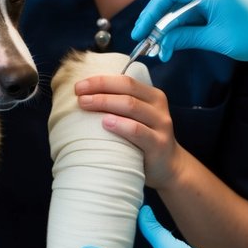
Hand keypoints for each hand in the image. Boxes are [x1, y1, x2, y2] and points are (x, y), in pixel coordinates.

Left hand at [73, 74, 184, 189]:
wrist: (168, 166)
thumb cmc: (143, 140)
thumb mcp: (136, 118)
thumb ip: (120, 106)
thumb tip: (85, 96)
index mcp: (152, 95)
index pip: (125, 81)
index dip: (101, 80)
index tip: (79, 86)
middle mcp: (158, 106)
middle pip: (127, 89)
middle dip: (100, 89)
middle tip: (79, 95)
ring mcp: (161, 124)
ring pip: (131, 106)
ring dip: (105, 102)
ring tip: (85, 104)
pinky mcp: (158, 144)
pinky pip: (137, 130)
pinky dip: (120, 125)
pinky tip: (105, 123)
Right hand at [132, 0, 247, 78]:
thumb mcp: (213, 39)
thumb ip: (183, 37)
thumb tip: (159, 44)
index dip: (151, 14)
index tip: (140, 32)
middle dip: (158, 22)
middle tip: (146, 42)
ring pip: (180, 5)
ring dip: (169, 26)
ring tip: (159, 48)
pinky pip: (191, 7)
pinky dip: (181, 23)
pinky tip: (172, 40)